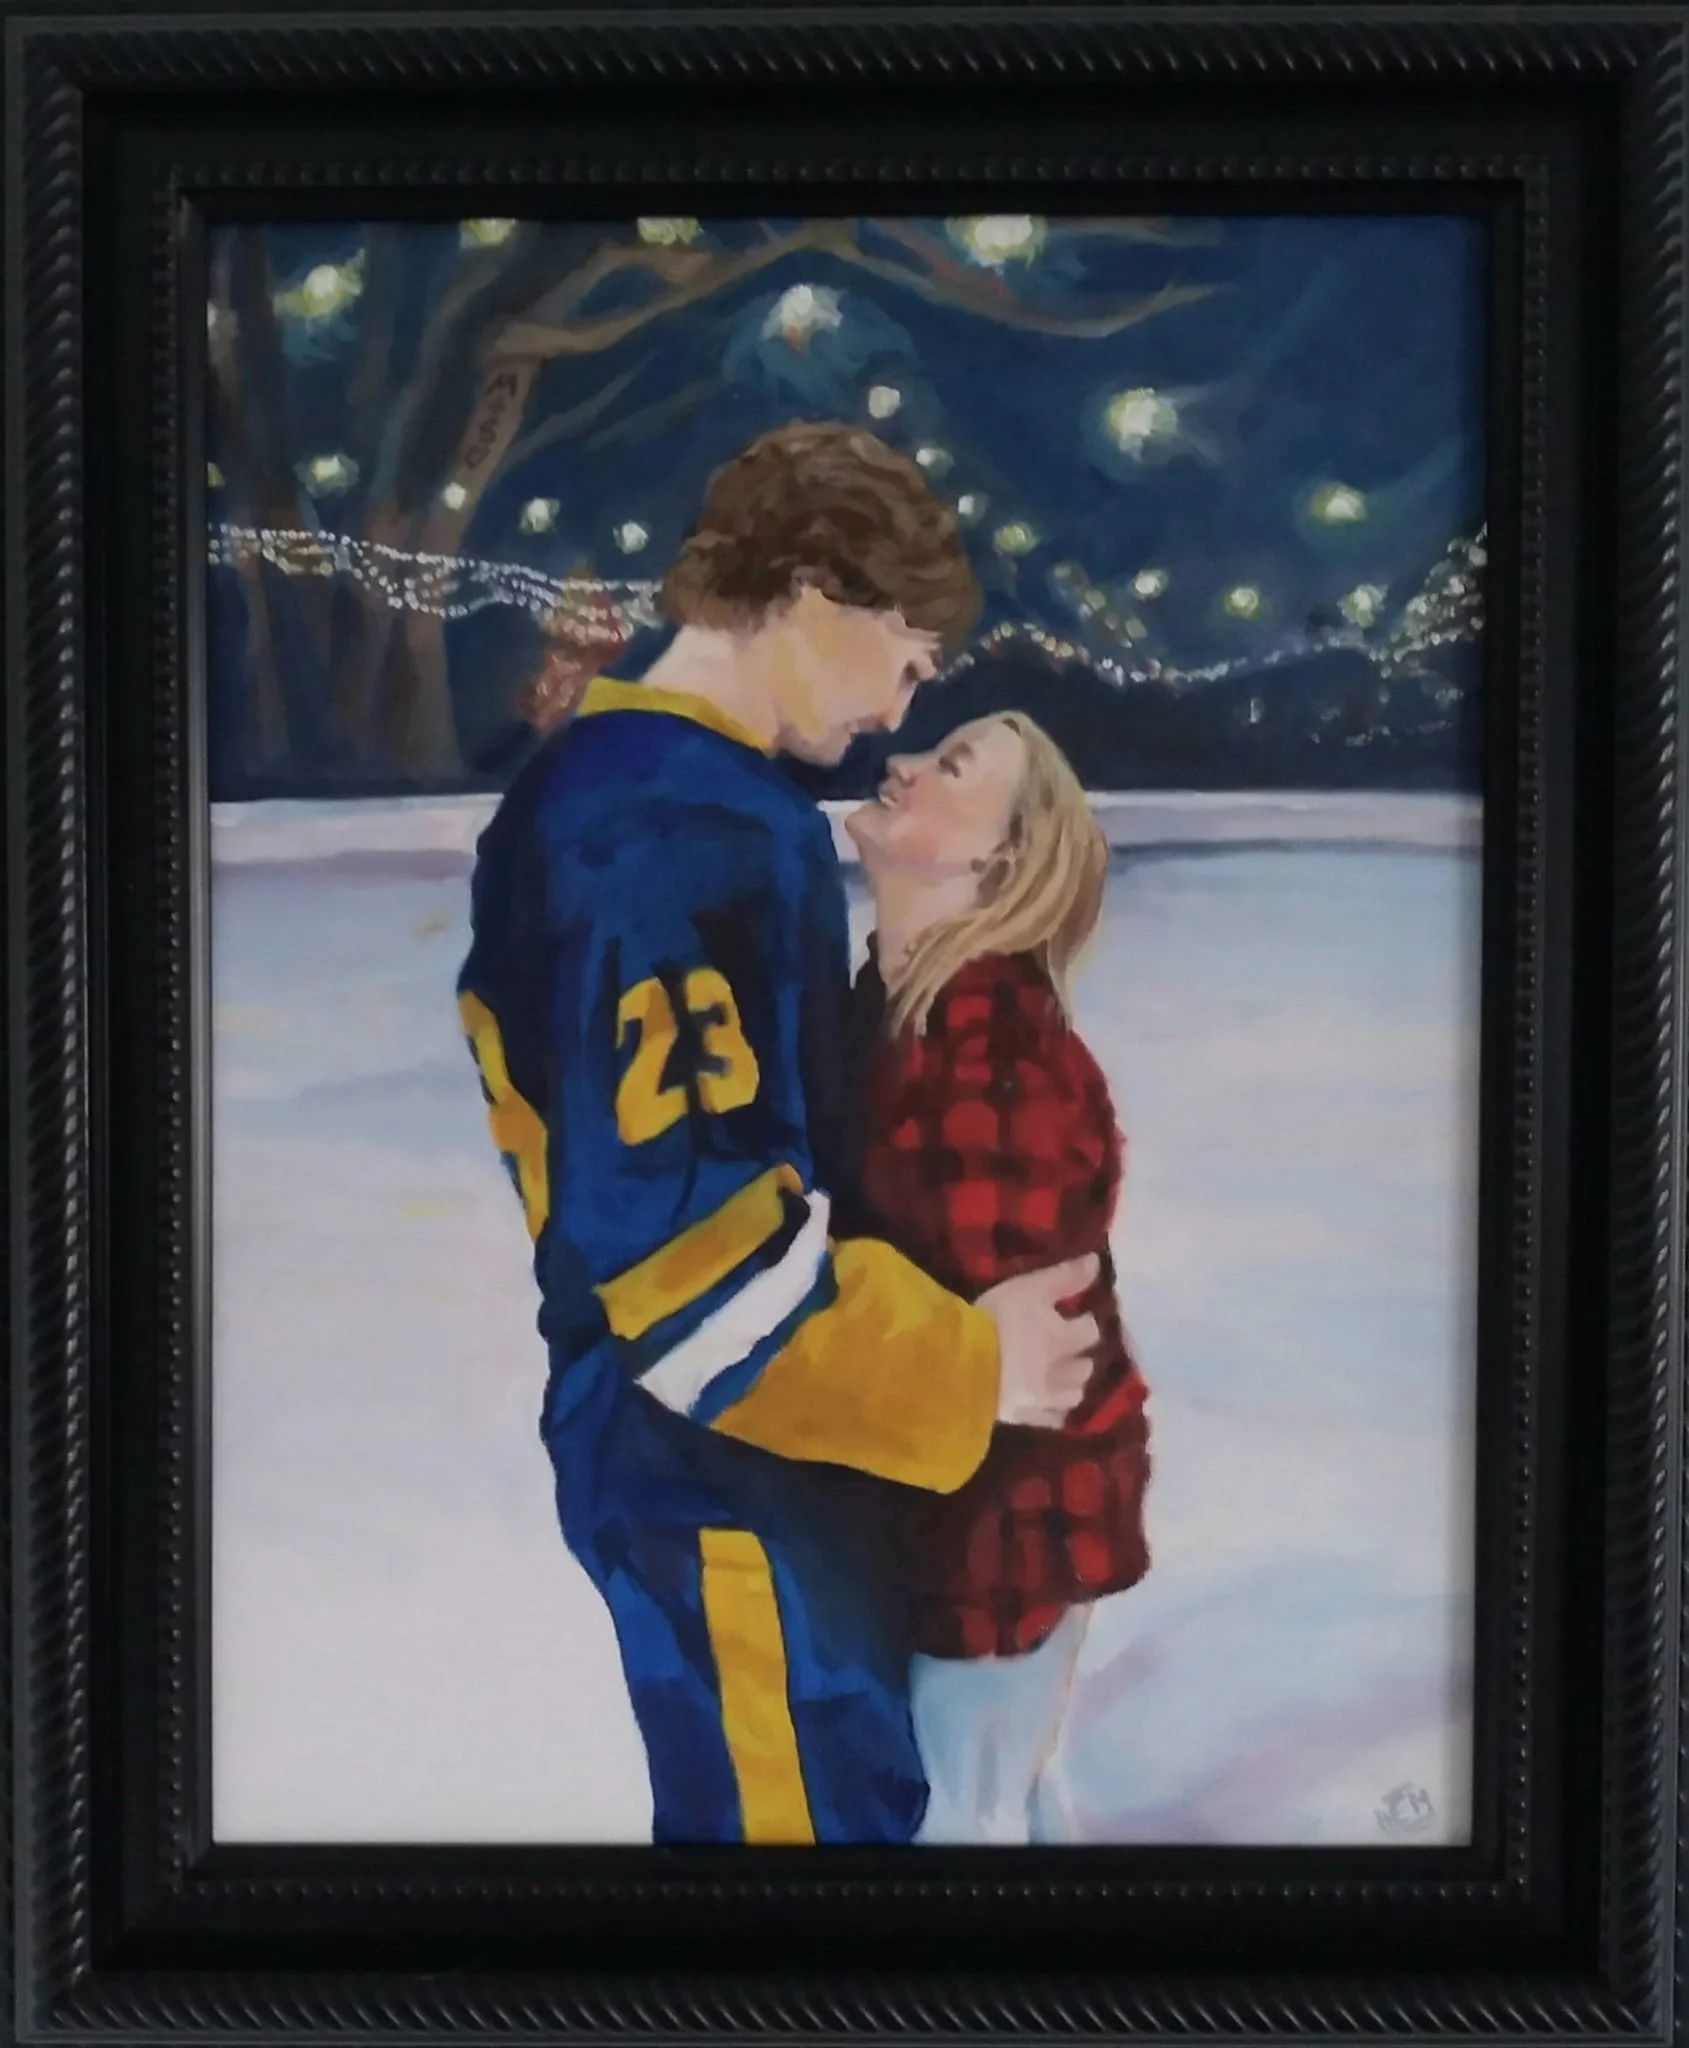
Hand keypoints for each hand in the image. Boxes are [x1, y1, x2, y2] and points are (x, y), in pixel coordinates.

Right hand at [977, 1255, 1101, 1426]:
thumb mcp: (1027, 1288)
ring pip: (1072, 1397)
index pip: (1090, 1331)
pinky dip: (1052, 1411)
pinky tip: (1044, 1403)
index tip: (1076, 1317)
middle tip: (1067, 1349)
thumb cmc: (993, 1321)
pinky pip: (1049, 1420)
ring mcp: (1041, 1401)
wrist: (957, 1366)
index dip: (1085, 1323)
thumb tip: (1097, 1262)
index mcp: (1062, 1340)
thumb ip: (1063, 1277)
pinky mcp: (1021, 1419)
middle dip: (1080, 1358)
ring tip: (1059, 1377)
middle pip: (1085, 1369)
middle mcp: (1060, 1374)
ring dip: (1070, 1386)